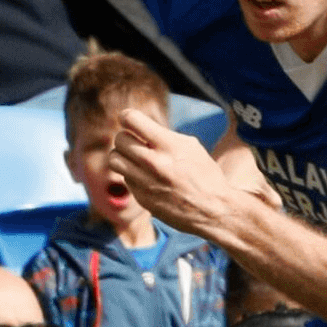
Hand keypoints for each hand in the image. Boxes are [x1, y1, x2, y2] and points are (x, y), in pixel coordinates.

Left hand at [110, 110, 262, 239]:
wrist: (212, 209)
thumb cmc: (204, 174)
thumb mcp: (190, 146)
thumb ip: (163, 136)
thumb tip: (138, 127)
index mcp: (169, 145)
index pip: (132, 120)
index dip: (127, 117)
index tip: (129, 119)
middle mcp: (154, 163)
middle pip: (120, 139)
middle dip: (126, 137)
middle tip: (135, 141)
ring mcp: (145, 182)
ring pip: (114, 159)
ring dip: (122, 155)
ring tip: (134, 157)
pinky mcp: (141, 197)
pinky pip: (125, 178)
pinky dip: (132, 174)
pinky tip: (146, 177)